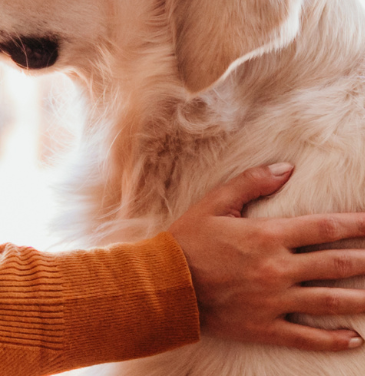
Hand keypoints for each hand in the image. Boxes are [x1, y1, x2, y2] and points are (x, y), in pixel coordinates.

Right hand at [168, 162, 364, 350]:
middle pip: (337, 264)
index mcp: (267, 236)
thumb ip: (250, 182)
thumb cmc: (185, 242)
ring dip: (362, 299)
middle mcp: (277, 269)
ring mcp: (273, 300)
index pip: (325, 227)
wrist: (161, 284)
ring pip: (330, 300)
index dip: (357, 225)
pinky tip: (355, 338)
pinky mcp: (264, 327)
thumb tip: (286, 168)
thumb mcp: (213, 204)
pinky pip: (306, 336)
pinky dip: (333, 339)